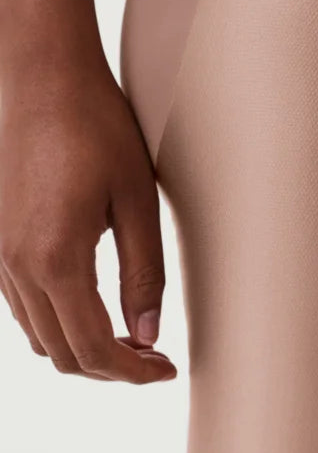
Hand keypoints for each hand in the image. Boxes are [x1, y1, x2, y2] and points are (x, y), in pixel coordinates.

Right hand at [0, 67, 174, 382]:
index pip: (93, 348)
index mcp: (55, 259)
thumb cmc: (97, 128)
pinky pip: (23, 307)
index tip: (166, 371)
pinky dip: (59, 323)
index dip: (132, 372)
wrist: (43, 79)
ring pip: (38, 336)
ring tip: (132, 337)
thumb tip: (149, 333)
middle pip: (61, 354)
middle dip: (111, 368)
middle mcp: (16, 266)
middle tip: (156, 358)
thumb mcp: (137, 201)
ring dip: (83, 348)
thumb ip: (144, 272)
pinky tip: (95, 307)